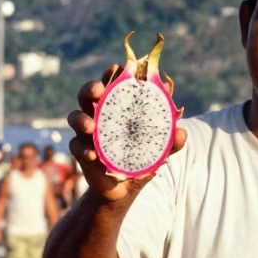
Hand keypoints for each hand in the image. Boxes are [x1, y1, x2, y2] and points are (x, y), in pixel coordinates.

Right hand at [67, 68, 186, 203]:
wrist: (124, 190)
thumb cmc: (140, 161)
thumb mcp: (158, 152)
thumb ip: (169, 142)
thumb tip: (182, 132)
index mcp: (116, 108)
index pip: (111, 85)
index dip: (111, 74)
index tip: (116, 68)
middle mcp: (98, 116)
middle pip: (87, 95)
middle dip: (90, 89)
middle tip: (98, 91)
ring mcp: (87, 133)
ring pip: (75, 117)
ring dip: (81, 119)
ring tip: (90, 127)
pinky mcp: (81, 152)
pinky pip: (75, 146)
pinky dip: (83, 149)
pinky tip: (92, 155)